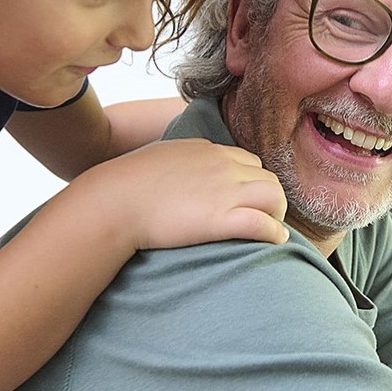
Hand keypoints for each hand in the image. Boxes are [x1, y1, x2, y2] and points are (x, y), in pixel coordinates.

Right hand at [73, 139, 287, 249]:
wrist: (115, 201)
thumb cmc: (126, 184)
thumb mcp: (158, 158)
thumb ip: (178, 162)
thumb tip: (179, 174)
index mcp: (207, 150)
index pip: (247, 160)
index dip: (251, 180)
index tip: (248, 197)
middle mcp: (223, 166)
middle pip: (266, 176)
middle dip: (270, 197)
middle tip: (265, 216)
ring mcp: (225, 191)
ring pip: (274, 195)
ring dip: (276, 212)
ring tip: (272, 227)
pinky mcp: (222, 218)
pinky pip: (262, 222)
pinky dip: (274, 231)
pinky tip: (275, 240)